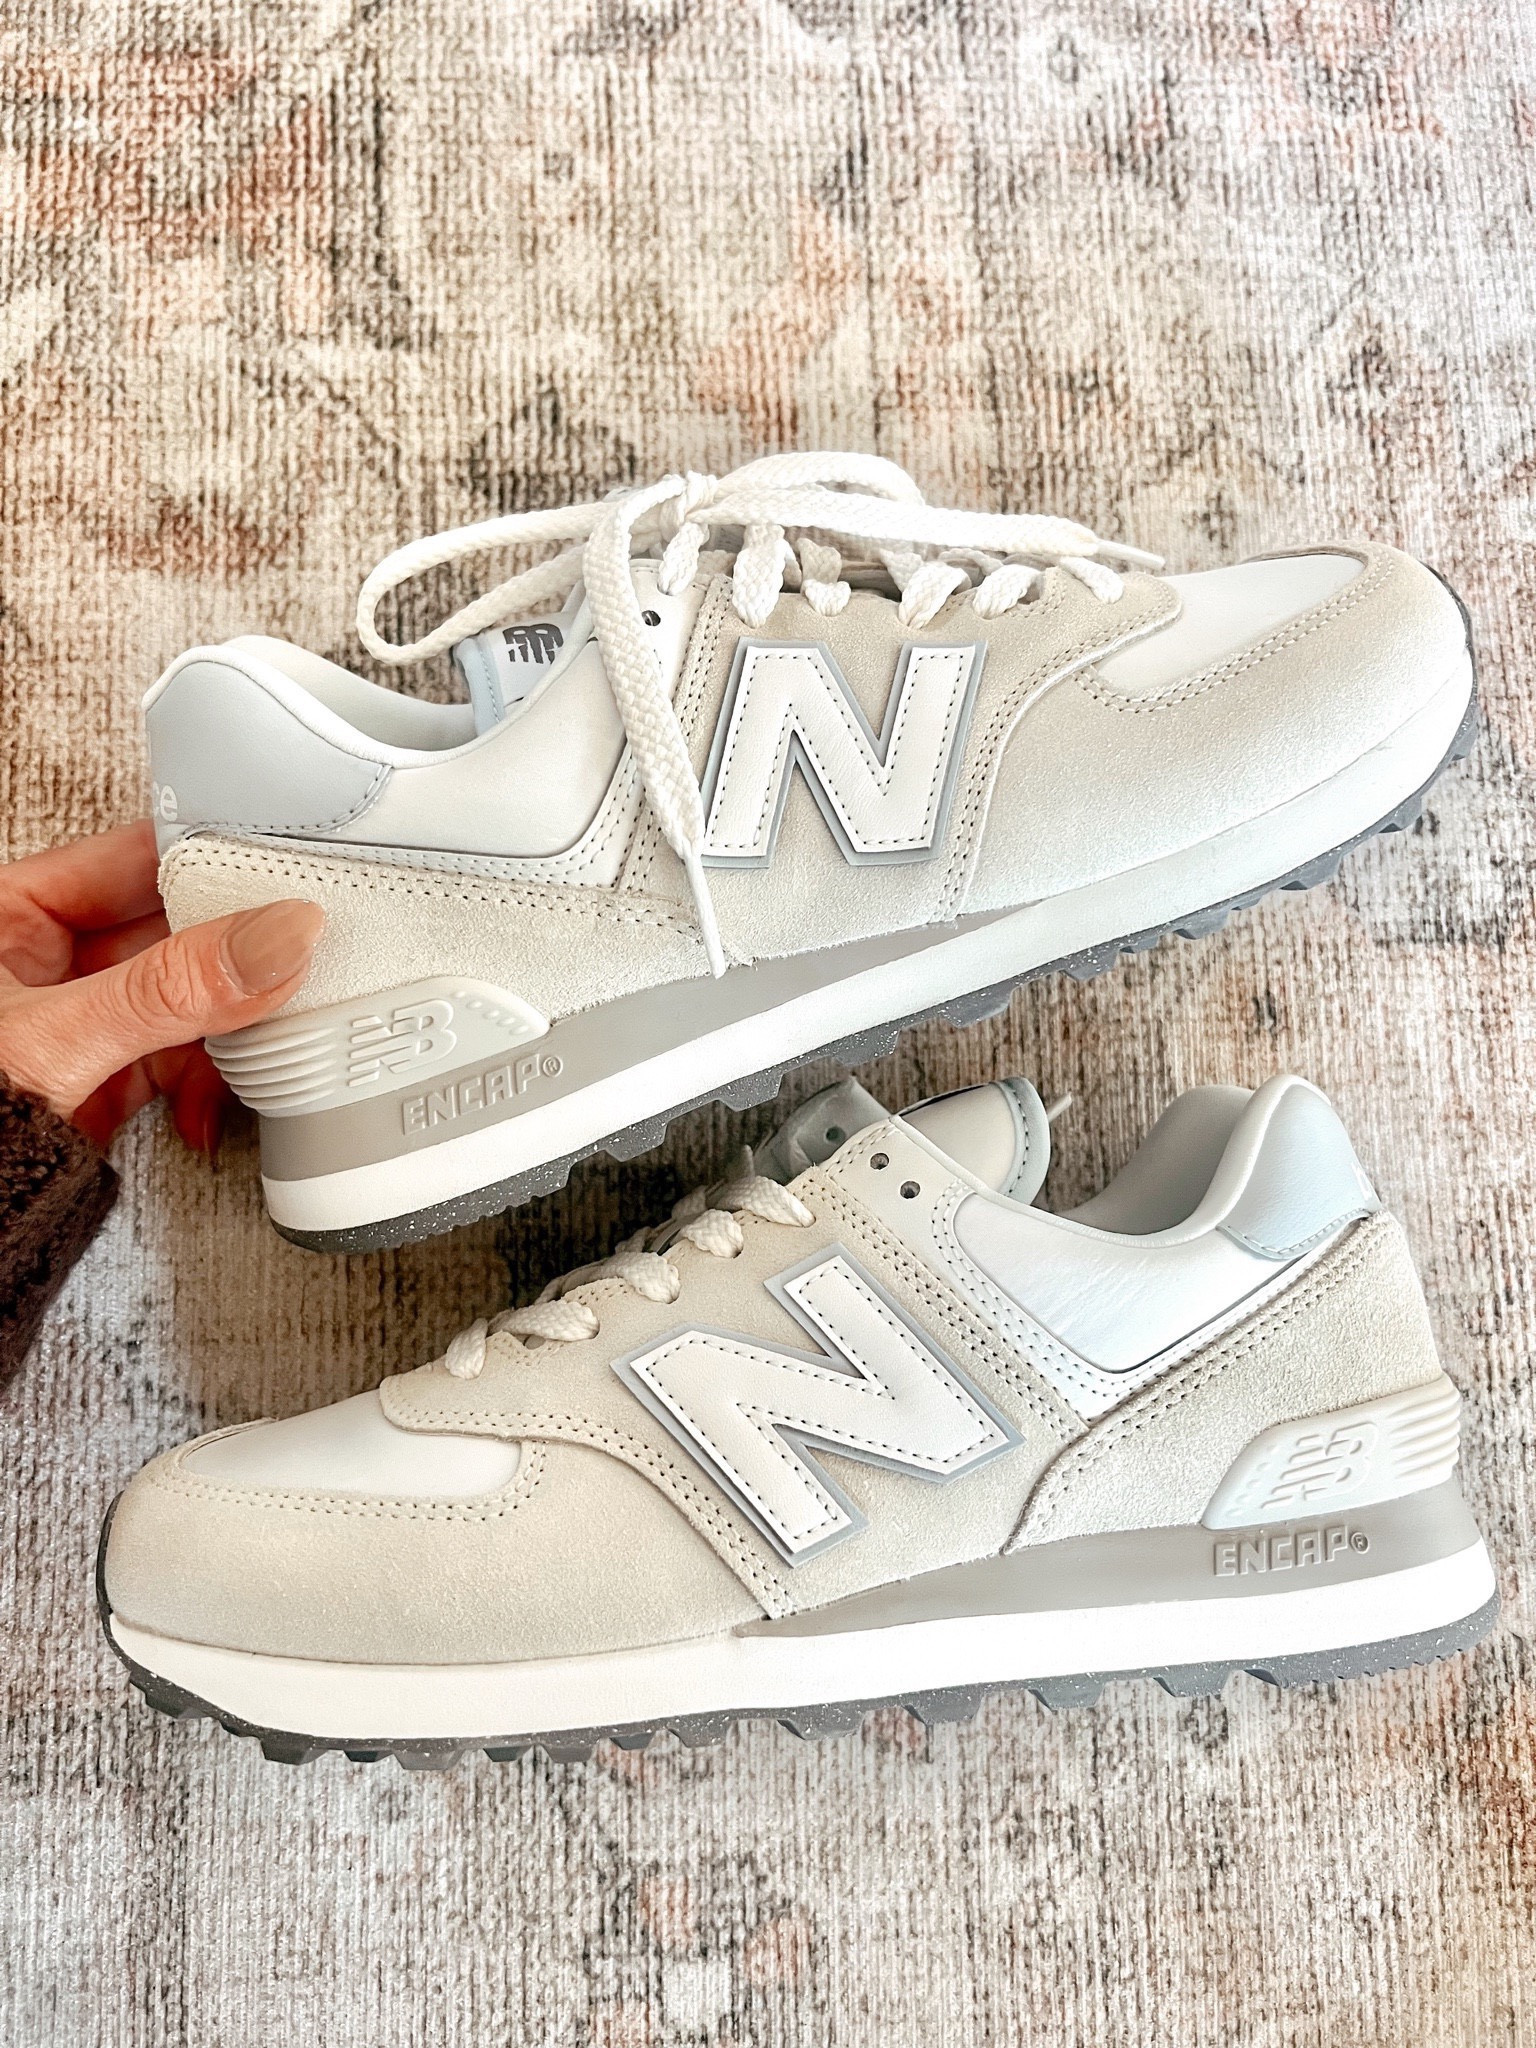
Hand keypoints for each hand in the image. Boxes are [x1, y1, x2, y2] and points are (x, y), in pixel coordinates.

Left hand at [0, 822, 322, 1153]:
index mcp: (12, 911)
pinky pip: (179, 1060)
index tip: (285, 882)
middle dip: (234, 962)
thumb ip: (170, 987)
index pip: (134, 859)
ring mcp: (81, 1021)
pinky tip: (207, 1110)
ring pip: (188, 999)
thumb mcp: (59, 1037)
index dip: (211, 864)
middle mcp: (48, 958)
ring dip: (229, 1032)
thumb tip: (276, 937)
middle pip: (174, 931)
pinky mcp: (104, 1079)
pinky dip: (207, 1086)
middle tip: (290, 970)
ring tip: (251, 1053)